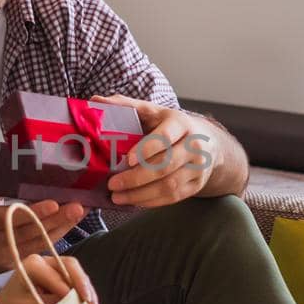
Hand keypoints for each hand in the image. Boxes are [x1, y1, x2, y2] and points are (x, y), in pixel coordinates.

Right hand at [0, 189, 86, 273]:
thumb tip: (27, 176)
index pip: (10, 217)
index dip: (34, 212)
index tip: (55, 202)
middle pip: (29, 232)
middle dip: (56, 220)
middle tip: (78, 206)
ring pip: (35, 244)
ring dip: (59, 230)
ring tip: (77, 214)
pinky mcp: (6, 268)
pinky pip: (32, 251)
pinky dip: (50, 239)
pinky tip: (64, 227)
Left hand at [0, 254, 98, 303]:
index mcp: (32, 265)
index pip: (57, 274)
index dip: (71, 289)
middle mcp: (45, 261)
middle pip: (71, 267)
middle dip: (84, 287)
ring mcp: (54, 269)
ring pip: (78, 275)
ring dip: (88, 292)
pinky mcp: (61, 278)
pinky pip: (77, 283)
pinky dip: (85, 296)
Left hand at [94, 94, 219, 207]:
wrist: (207, 142)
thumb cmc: (170, 125)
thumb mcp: (152, 111)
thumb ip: (125, 105)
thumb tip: (95, 101)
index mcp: (180, 123)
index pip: (165, 137)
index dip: (147, 149)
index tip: (128, 160)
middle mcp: (194, 145)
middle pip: (165, 165)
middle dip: (136, 178)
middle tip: (112, 184)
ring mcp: (198, 167)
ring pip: (169, 185)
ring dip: (140, 194)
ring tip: (117, 197)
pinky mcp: (196, 184)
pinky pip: (173, 197)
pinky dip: (152, 202)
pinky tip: (134, 201)